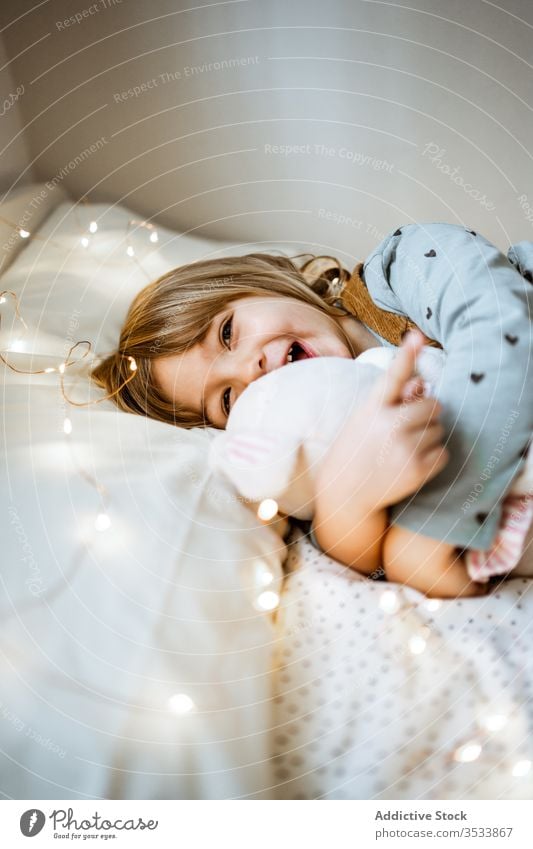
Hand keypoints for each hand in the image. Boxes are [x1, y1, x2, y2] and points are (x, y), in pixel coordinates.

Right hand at [315, 329, 448, 512]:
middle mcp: (388, 425)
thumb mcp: (365, 418)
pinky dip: (433, 456)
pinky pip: (443, 453)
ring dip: (429, 436)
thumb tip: (424, 384)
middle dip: (426, 414)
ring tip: (403, 448)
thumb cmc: (357, 449)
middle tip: (406, 428)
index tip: (417, 335)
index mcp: (372, 408)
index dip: (406, 354)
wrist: (345, 493)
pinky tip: (411, 462)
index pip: (392, 376)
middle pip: (434, 406)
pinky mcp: (417, 470)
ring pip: (440, 429)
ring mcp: (404, 448)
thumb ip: (393, 400)